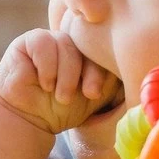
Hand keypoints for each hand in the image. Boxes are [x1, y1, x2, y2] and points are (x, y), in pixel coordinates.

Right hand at [0, 29, 119, 136]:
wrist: (27, 120)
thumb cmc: (62, 109)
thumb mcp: (93, 96)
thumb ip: (110, 80)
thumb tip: (131, 66)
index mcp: (88, 52)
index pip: (103, 48)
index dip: (101, 68)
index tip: (94, 94)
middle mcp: (71, 42)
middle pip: (87, 44)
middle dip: (89, 72)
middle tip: (87, 94)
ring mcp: (51, 39)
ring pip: (67, 45)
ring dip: (66, 75)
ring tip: (59, 95)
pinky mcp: (29, 40)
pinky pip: (44, 42)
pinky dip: (47, 67)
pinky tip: (45, 84)